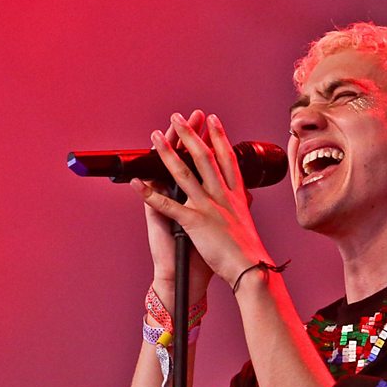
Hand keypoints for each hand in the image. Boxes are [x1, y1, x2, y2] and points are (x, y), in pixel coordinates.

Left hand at [131, 112, 271, 292]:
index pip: (226, 158)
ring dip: (167, 154)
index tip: (213, 120)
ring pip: (183, 174)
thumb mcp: (246, 222)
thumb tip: (243, 196)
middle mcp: (221, 196)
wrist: (250, 270)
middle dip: (190, 134)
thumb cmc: (248, 252)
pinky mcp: (194, 222)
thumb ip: (240, 206)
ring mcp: (207, 207)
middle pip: (204, 157)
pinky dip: (149, 194)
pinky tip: (137, 184)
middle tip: (179, 116)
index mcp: (235, 195)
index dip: (219, 137)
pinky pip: (167, 205)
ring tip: (156, 137)